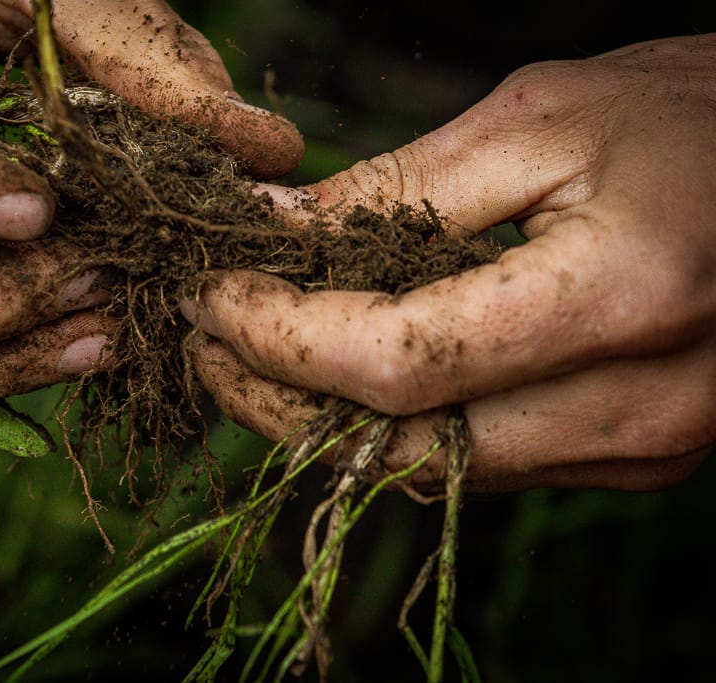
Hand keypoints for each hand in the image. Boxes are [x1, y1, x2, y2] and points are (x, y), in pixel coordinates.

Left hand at [182, 34, 715, 491]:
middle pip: (399, 448)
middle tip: (208, 343)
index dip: (281, 338)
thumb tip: (273, 228)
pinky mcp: (630, 456)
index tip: (212, 297)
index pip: (396, 363)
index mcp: (617, 299)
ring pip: (429, 471)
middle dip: (278, 402)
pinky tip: (345, 374)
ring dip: (324, 420)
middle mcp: (633, 406)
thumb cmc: (689, 118)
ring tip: (257, 355)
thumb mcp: (535, 121)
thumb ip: (396, 189)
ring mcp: (637, 447)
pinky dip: (392, 426)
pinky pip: (474, 462)